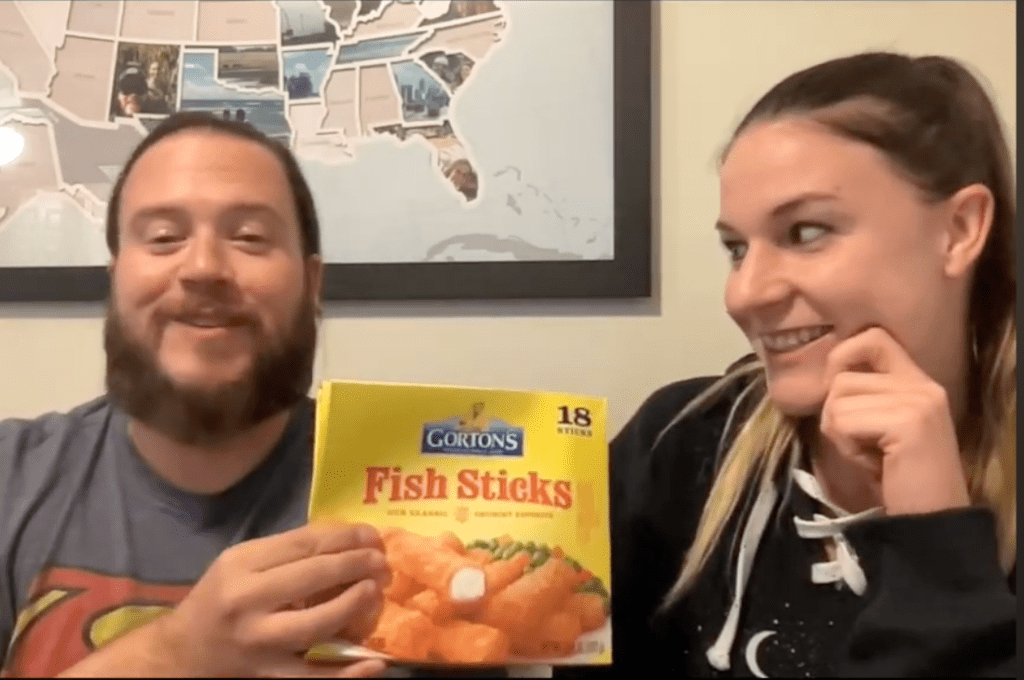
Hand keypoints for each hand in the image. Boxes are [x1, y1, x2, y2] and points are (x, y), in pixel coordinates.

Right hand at [155, 522, 391, 677]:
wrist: (183, 653)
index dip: (345, 538)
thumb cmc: (219, 599)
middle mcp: (247, 601)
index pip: (303, 544)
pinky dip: (346, 672)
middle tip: (382, 562)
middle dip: (356, 565)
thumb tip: (347, 538)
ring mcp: (259, 642)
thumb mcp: (241, 564)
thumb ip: (285, 551)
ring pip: (315, 624)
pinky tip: (374, 661)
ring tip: (376, 592)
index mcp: (241, 565)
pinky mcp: (268, 675)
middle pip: (312, 577)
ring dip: (354, 605)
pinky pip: (312, 677)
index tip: (373, 536)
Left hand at [820, 327, 969, 515]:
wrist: (929, 523)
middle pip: (842, 374)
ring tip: (870, 455)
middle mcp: (922, 384)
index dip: (842, 357)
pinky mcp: (908, 421)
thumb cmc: (897, 479)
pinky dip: (847, 447)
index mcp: (918, 381)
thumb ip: (862, 396)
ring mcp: (918, 400)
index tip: (839, 394)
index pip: (872, 338)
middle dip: (835, 412)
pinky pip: (843, 421)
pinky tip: (873, 464)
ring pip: (837, 398)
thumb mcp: (877, 428)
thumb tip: (821, 378)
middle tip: (861, 443)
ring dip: (840, 433)